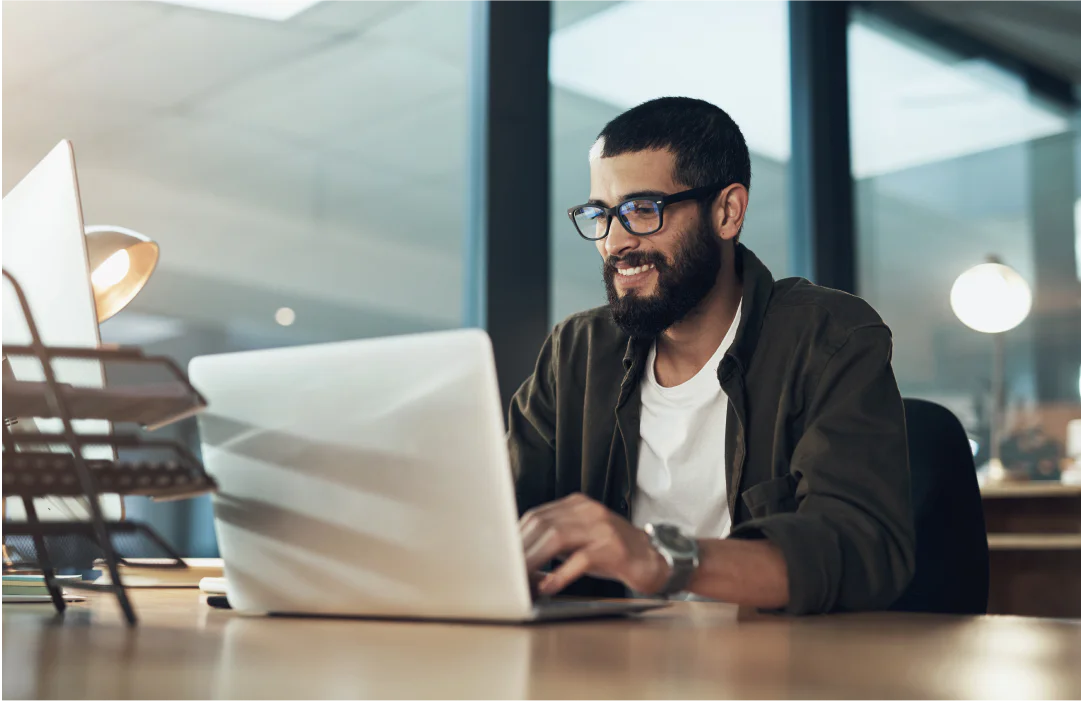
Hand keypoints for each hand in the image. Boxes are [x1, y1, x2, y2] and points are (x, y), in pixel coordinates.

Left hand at [519, 493, 669, 595]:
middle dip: (520, 550)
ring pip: (556, 537)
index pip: (536, 516)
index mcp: (577, 504)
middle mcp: (588, 510)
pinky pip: (580, 559)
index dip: (516, 537)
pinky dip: (560, 574)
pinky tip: (548, 587)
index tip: (500, 557)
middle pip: (542, 524)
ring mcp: (602, 528)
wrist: (654, 560)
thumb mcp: (581, 540)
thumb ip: (553, 542)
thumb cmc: (612, 553)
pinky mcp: (613, 548)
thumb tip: (518, 557)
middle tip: (505, 573)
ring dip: (534, 561)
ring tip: (520, 580)